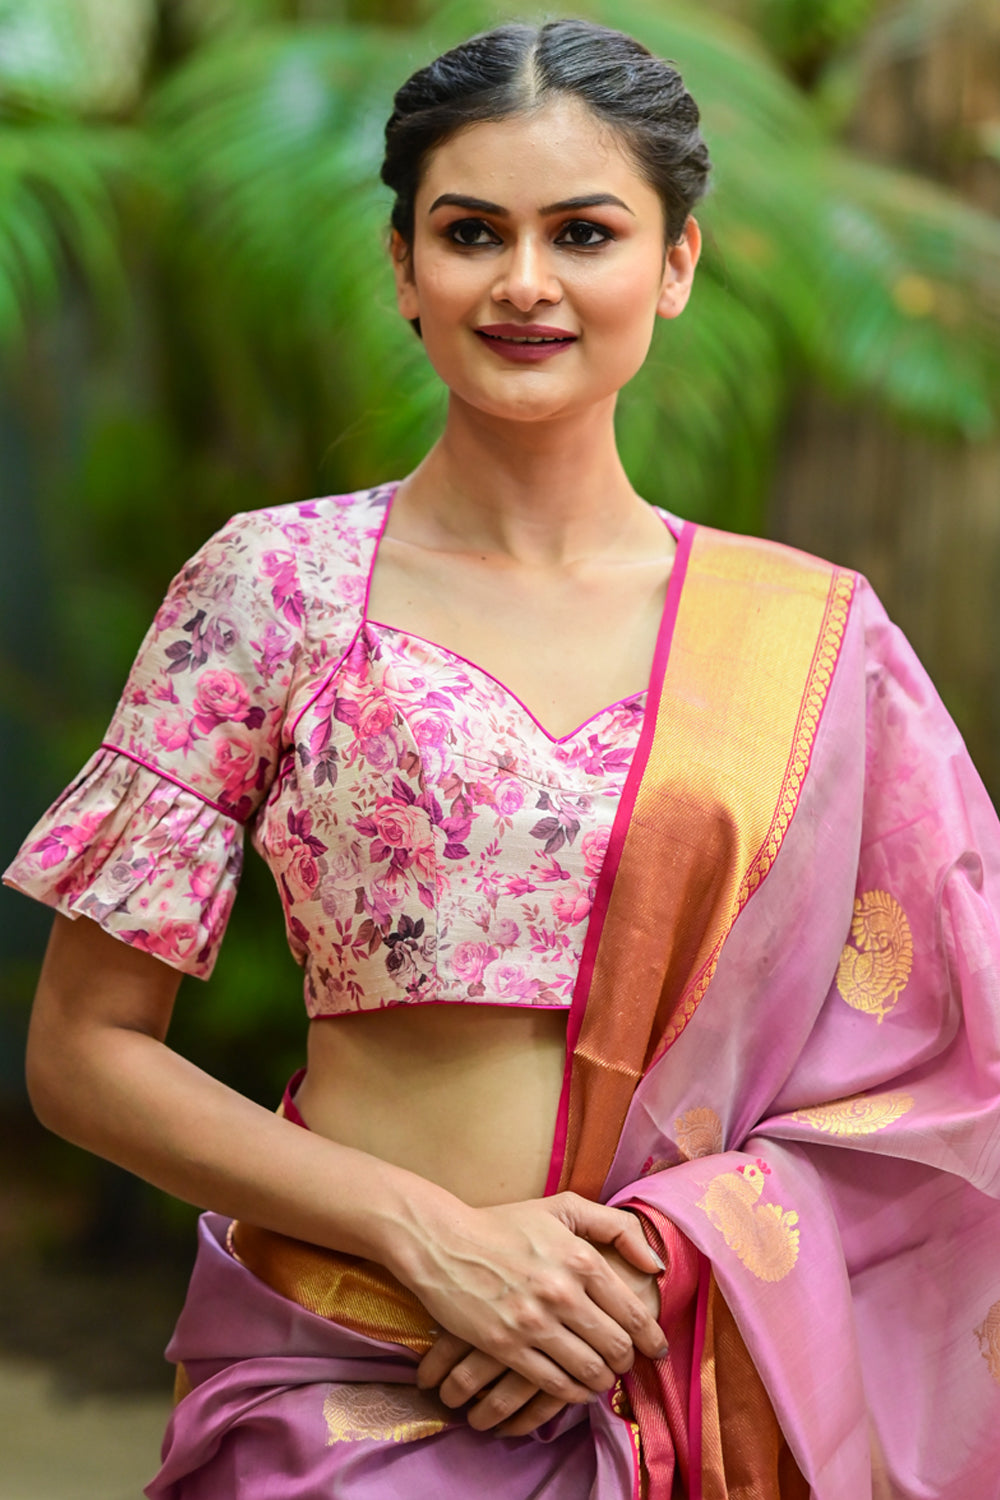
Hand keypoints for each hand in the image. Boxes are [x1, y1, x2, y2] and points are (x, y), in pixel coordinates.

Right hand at [414, 1210, 664, 1433]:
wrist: (443, 1243)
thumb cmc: (504, 1224)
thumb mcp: (563, 1208)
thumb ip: (615, 1228)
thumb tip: (654, 1264)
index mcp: (581, 1257)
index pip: (632, 1311)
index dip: (651, 1337)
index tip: (656, 1348)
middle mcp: (563, 1292)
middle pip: (616, 1346)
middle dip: (628, 1362)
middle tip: (628, 1365)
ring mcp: (534, 1322)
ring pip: (589, 1370)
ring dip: (603, 1381)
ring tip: (604, 1378)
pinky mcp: (507, 1346)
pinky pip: (554, 1384)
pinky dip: (573, 1393)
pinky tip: (577, 1389)